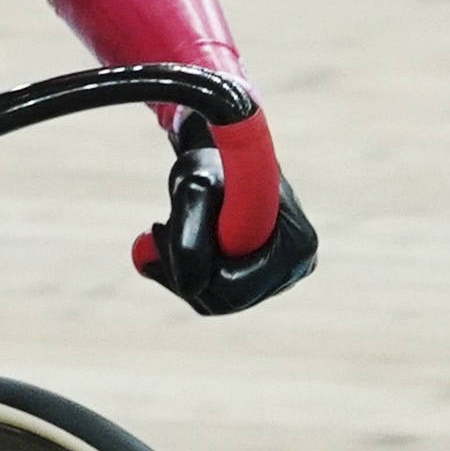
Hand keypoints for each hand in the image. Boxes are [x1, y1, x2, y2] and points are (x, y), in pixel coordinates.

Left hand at [134, 111, 317, 314]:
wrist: (220, 151)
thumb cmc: (211, 162)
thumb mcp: (194, 189)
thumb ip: (189, 239)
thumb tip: (189, 290)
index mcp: (297, 246)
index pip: (235, 287)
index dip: (189, 267)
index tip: (158, 228)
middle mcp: (297, 266)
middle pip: (226, 300)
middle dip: (180, 271)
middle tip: (152, 232)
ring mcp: (280, 275)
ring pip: (213, 300)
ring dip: (177, 270)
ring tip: (163, 227)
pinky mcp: (258, 277)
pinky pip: (212, 292)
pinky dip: (184, 271)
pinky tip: (174, 237)